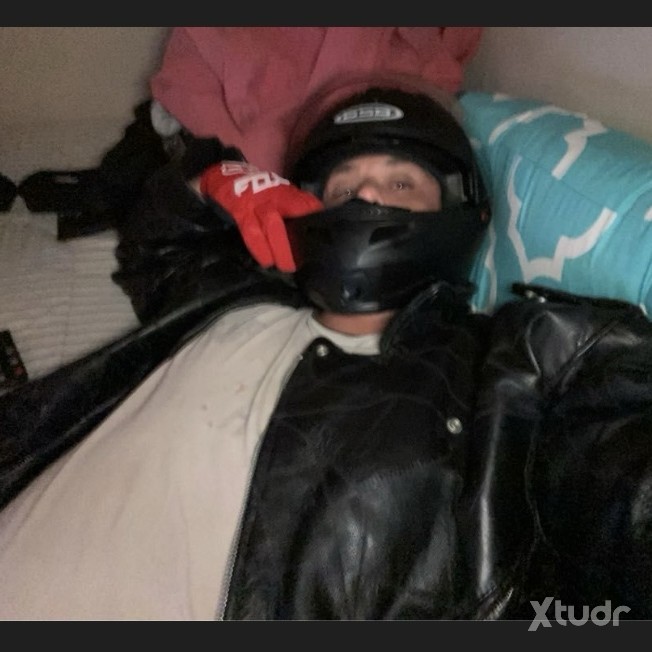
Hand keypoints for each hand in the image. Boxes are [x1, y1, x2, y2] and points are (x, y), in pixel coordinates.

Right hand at [199, 161, 322, 271]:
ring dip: (281, 247)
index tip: (326, 237)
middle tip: (306, 260)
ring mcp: (257, 203)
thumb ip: (295, 206)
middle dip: (300, 237)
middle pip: (293, 214)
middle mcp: (274, 196)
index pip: (307, 203)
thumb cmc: (257, 192)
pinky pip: (251, 231)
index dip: (316, 219)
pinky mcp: (241, 212)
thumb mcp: (278, 193)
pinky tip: (266, 261)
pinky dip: (259, 247)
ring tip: (287, 267)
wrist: (224, 177)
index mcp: (287, 192)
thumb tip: (316, 224)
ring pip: (273, 224)